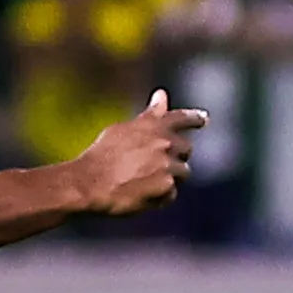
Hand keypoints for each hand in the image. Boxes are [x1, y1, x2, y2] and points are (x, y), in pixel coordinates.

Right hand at [69, 91, 207, 216]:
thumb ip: (149, 116)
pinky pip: (172, 194)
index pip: (180, 118)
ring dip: (168, 178)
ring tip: (143, 183)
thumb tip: (162, 95)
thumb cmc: (101, 156)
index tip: (204, 119)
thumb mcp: (122, 130)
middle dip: (175, 157)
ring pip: (182, 173)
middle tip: (154, 167)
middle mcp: (164, 142)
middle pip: (186, 149)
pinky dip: (160, 197)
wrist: (89, 183)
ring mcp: (167, 165)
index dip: (193, 118)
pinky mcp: (166, 186)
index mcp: (154, 125)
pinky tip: (140, 196)